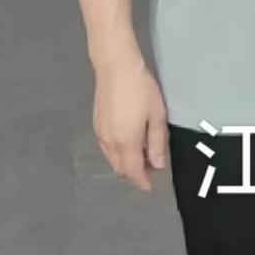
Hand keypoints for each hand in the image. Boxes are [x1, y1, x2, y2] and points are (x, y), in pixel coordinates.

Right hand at [92, 55, 168, 192]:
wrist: (115, 67)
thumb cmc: (140, 89)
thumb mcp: (156, 115)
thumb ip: (157, 143)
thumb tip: (158, 165)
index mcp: (126, 142)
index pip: (133, 171)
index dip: (142, 181)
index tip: (150, 188)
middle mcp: (109, 142)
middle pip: (120, 168)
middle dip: (134, 173)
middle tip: (151, 168)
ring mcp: (100, 133)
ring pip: (112, 158)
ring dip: (125, 162)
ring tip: (143, 155)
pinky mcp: (97, 124)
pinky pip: (106, 148)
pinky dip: (118, 152)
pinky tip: (129, 142)